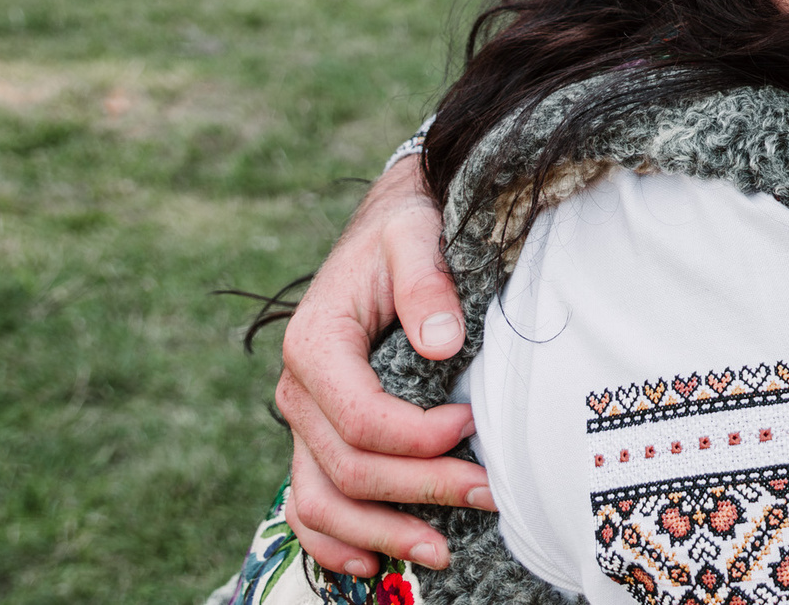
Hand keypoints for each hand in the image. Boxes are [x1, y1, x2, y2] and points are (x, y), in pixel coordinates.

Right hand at [275, 154, 491, 573]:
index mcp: (316, 342)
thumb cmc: (406, 230)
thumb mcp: (417, 234)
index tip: (470, 426)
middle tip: (489, 493)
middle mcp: (300, 389)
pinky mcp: (318, 435)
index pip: (359, 418)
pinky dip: (335, 541)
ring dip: (379, 534)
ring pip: (321, 500)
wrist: (389, 226)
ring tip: (441, 550)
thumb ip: (427, 283)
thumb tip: (445, 342)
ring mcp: (305, 419)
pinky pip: (307, 504)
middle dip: (420, 491)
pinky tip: (374, 562)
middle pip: (348, 468)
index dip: (415, 440)